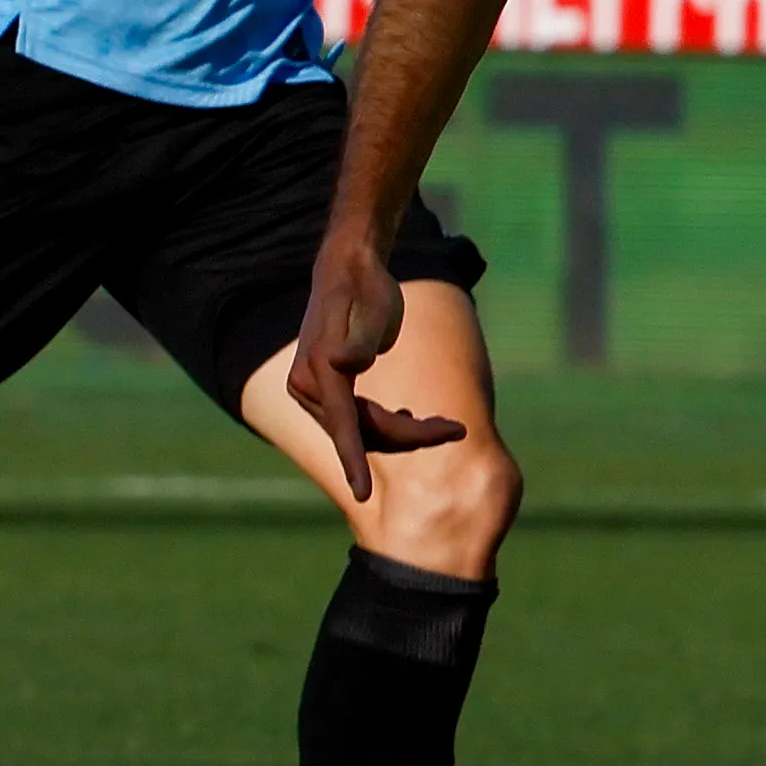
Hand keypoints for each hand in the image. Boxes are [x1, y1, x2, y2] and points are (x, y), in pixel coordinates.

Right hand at [282, 224, 461, 500]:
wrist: (348, 271)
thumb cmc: (366, 290)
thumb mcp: (373, 311)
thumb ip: (361, 340)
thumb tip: (339, 361)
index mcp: (319, 373)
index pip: (343, 424)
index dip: (355, 460)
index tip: (364, 494)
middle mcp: (308, 387)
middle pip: (361, 430)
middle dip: (409, 437)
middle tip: (456, 429)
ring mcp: (315, 392)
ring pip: (362, 429)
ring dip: (402, 433)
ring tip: (444, 425)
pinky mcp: (328, 393)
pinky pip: (359, 420)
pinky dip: (387, 424)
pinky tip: (414, 420)